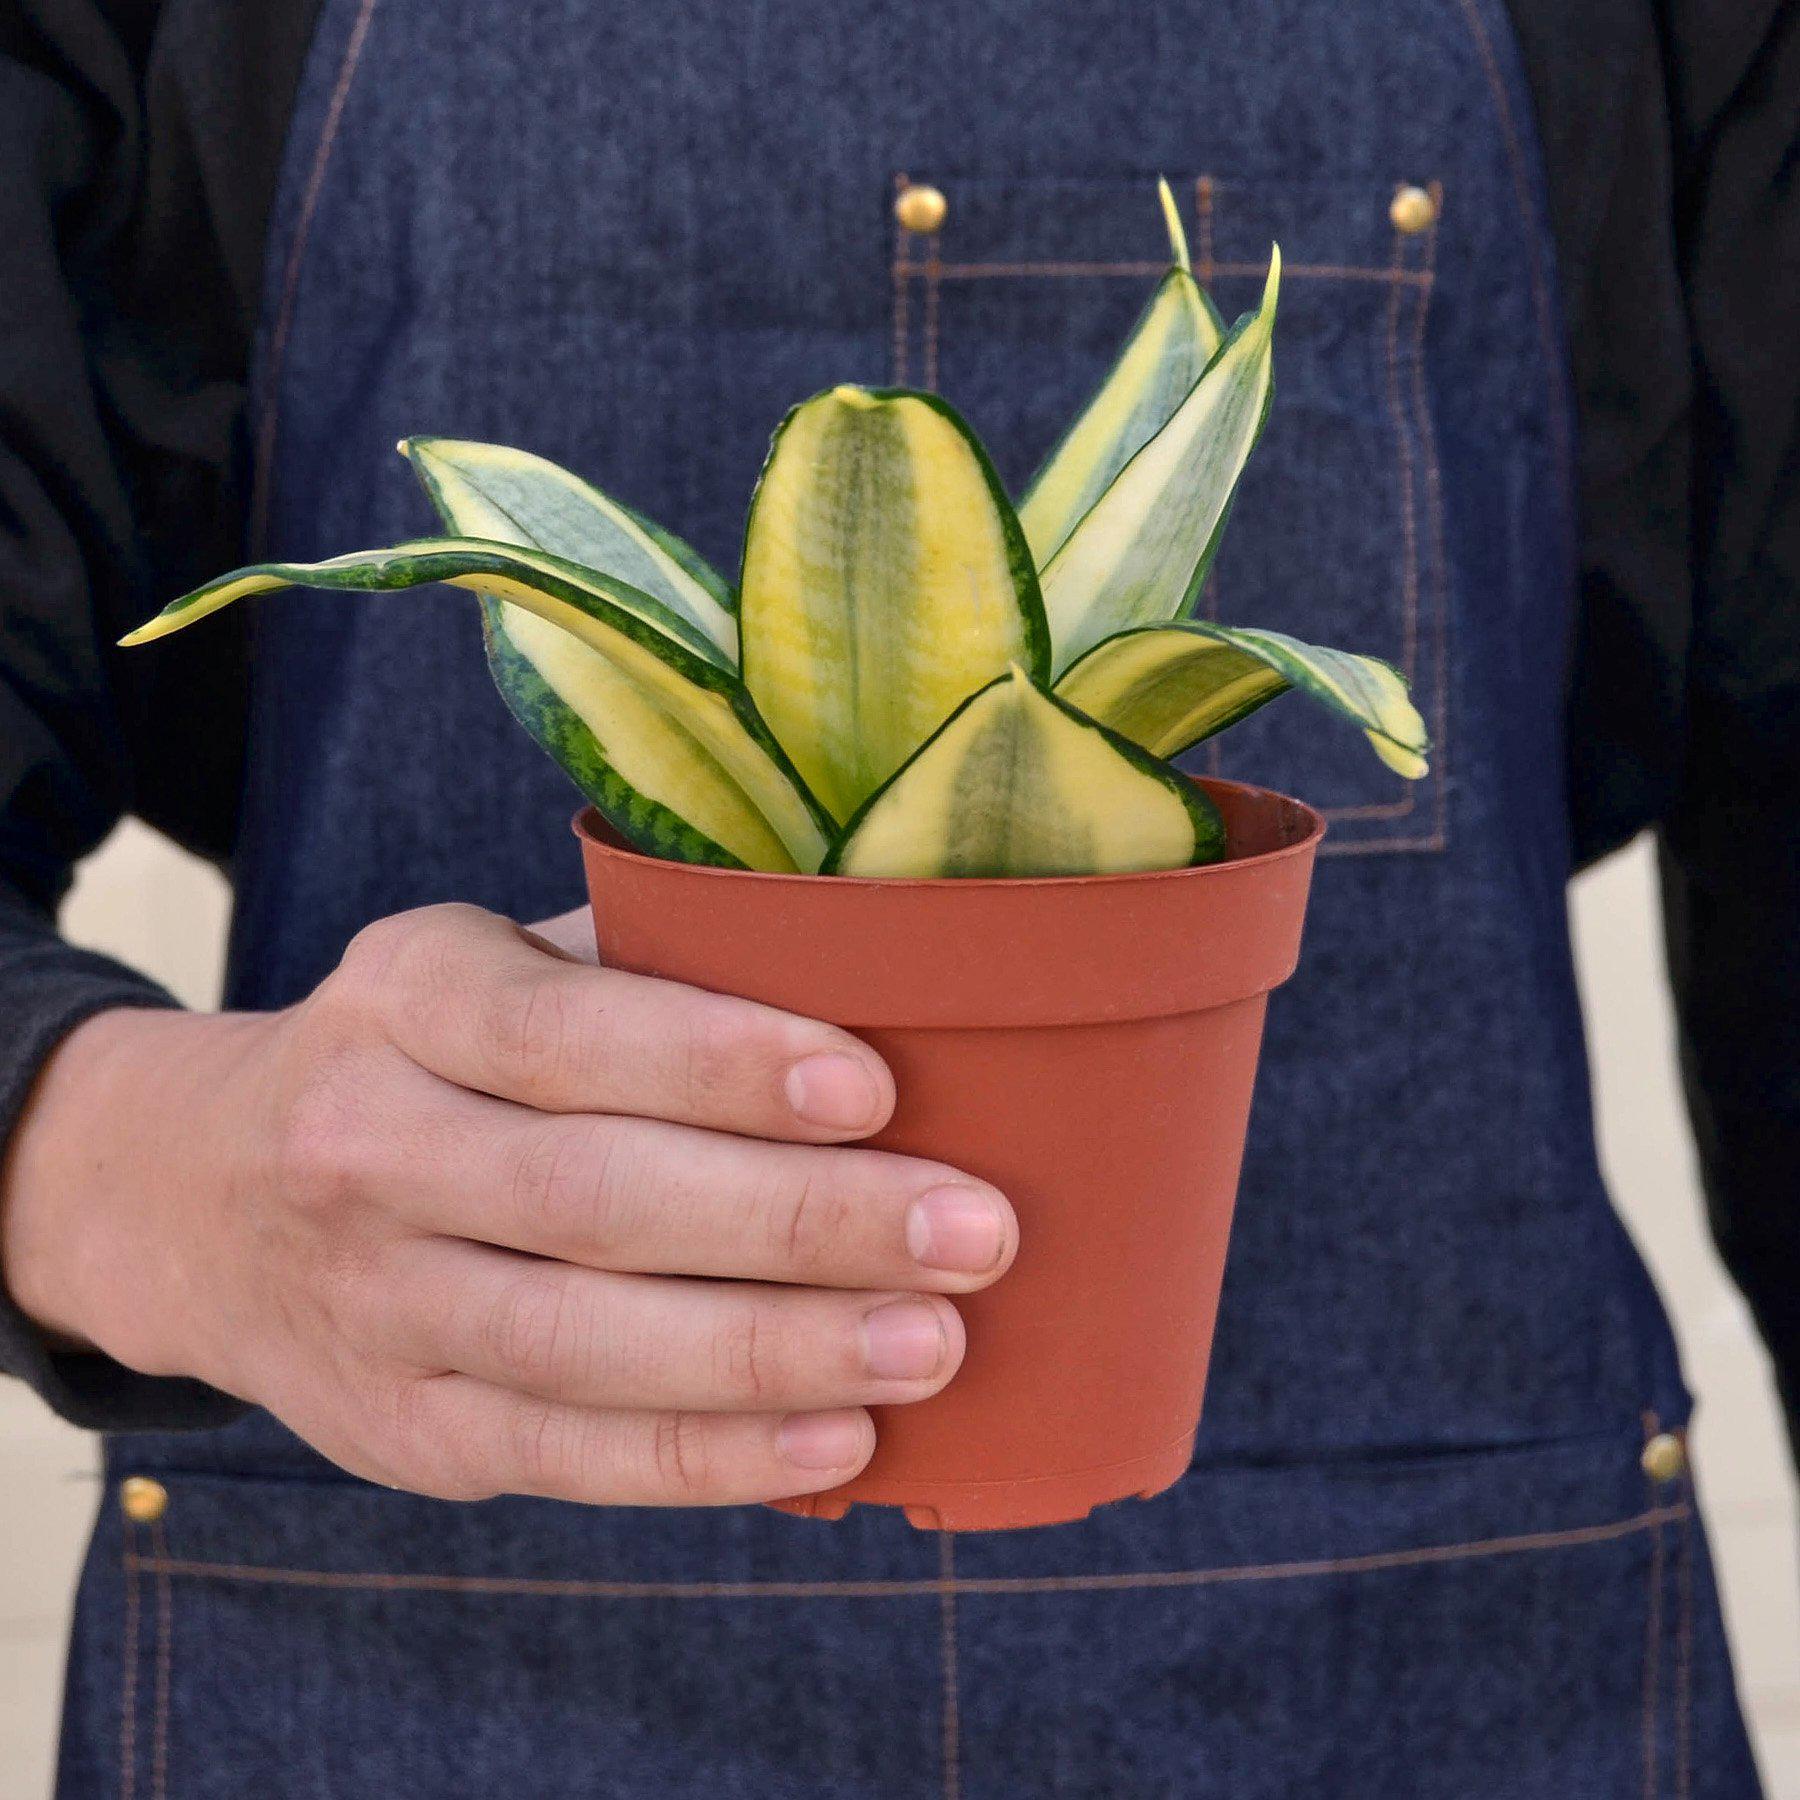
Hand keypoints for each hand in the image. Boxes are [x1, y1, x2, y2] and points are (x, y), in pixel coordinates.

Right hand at [0, 903, 1015, 1504]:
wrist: (203, 1195)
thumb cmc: (434, 1053)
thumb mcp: (497, 962)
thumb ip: (648, 963)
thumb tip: (878, 977)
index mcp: (405, 996)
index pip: (562, 1034)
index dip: (719, 1064)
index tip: (875, 1088)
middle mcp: (364, 1146)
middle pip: (592, 1198)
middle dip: (797, 1222)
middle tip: (972, 1230)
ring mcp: (372, 1304)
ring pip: (583, 1344)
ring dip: (775, 1352)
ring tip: (933, 1343)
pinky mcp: (401, 1428)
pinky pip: (565, 1455)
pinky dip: (707, 1460)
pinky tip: (836, 1441)